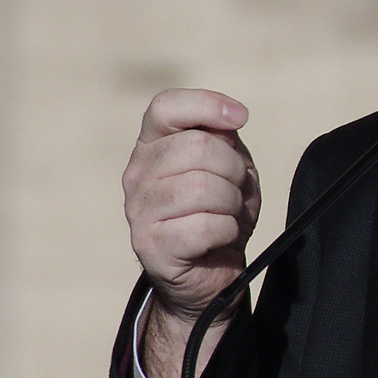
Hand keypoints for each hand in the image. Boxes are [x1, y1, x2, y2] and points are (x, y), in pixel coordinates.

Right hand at [122, 88, 260, 377]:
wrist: (211, 273)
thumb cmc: (219, 213)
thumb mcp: (229, 168)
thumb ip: (224, 139)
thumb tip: (230, 121)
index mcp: (152, 146)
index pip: (165, 106)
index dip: (207, 104)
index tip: (240, 119)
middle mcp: (137, 174)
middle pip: (197, 147)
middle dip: (233, 168)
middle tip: (236, 190)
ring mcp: (138, 210)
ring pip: (202, 187)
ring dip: (232, 202)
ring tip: (229, 215)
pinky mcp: (149, 246)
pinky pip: (204, 226)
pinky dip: (226, 230)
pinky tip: (221, 236)